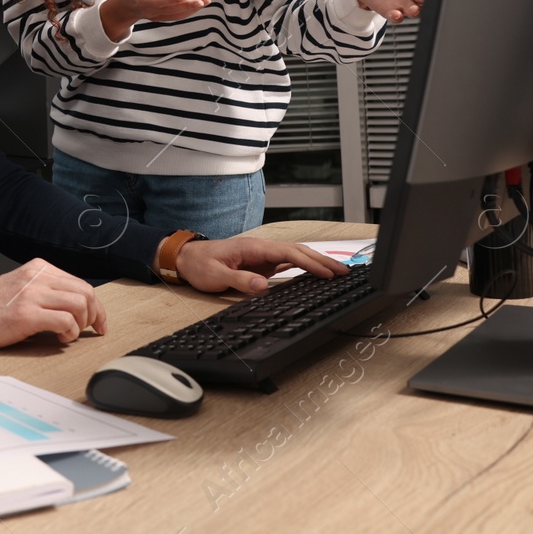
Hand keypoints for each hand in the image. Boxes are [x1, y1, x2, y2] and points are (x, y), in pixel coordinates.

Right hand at [0, 258, 105, 348]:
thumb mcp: (21, 287)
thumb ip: (45, 290)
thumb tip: (75, 306)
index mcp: (38, 268)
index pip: (80, 283)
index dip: (95, 305)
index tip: (98, 321)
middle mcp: (37, 277)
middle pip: (86, 292)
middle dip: (95, 315)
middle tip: (90, 330)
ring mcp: (31, 294)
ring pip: (79, 304)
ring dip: (81, 324)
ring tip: (70, 334)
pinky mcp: (26, 314)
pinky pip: (65, 321)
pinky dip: (69, 332)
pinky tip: (61, 338)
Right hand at [99, 0, 209, 40]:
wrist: (126, 8)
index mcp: (143, 2)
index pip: (159, 2)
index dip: (171, 0)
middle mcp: (152, 12)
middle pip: (172, 10)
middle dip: (188, 6)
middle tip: (202, 1)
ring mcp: (158, 16)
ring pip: (177, 15)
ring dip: (192, 10)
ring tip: (206, 1)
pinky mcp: (163, 18)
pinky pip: (178, 16)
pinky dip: (189, 12)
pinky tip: (200, 5)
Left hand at [175, 237, 348, 294]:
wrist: (186, 258)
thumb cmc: (200, 264)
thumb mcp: (216, 276)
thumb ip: (239, 280)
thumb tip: (263, 286)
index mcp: (254, 248)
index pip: (290, 254)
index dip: (311, 263)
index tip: (328, 274)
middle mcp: (262, 249)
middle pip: (299, 252)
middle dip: (323, 261)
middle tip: (346, 273)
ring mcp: (263, 256)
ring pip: (296, 257)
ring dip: (317, 263)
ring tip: (338, 273)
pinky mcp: (261, 264)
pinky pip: (287, 264)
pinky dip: (304, 267)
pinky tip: (315, 274)